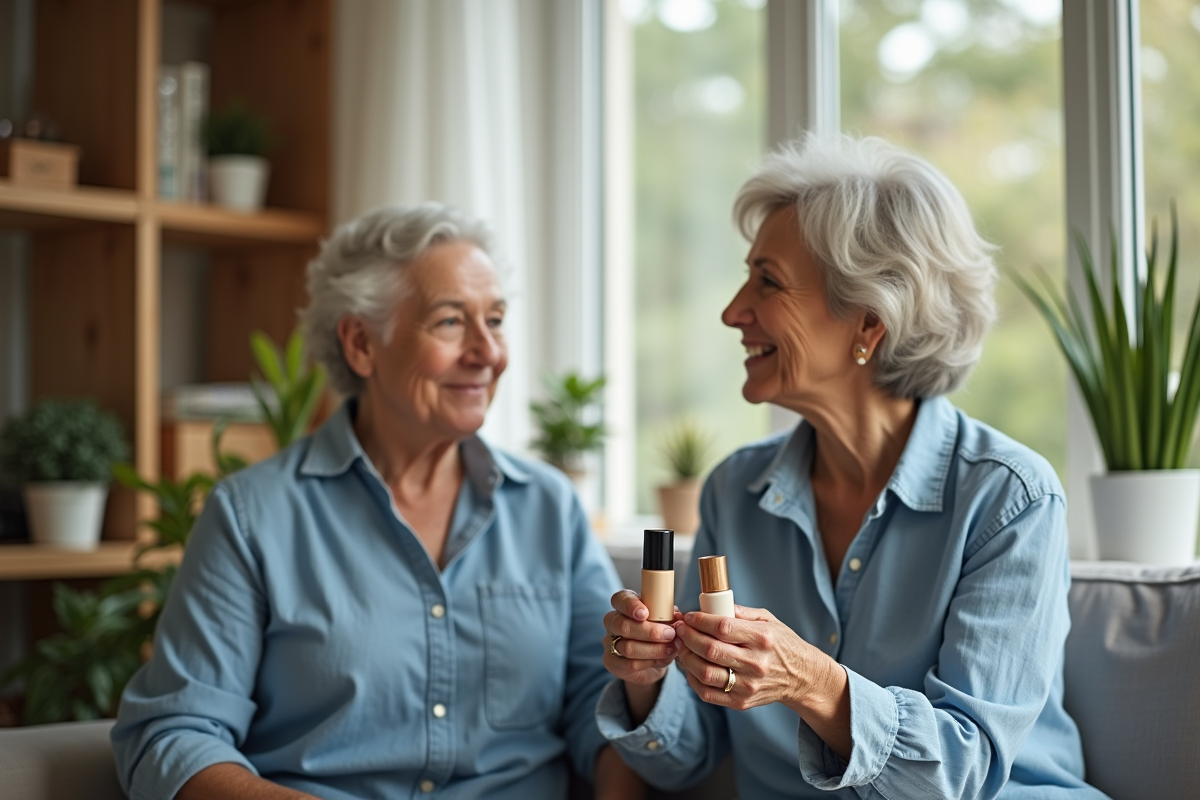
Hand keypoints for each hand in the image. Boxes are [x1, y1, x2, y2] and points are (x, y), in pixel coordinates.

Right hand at [602, 590, 678, 685]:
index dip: (631, 605)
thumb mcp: (665, 621)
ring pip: (628, 647)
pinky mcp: (612, 662)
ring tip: (671, 648)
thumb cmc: (658, 633)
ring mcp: (610, 643)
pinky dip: (650, 662)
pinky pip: (630, 664)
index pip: (620, 599)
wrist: (651, 661)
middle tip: (670, 634)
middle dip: (649, 631)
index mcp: (624, 605)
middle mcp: (612, 622)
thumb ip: (670, 617)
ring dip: (654, 649)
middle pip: (622, 625)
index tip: (645, 613)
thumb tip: (677, 617)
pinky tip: (663, 659)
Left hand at [672, 605, 823, 711]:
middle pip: (710, 650)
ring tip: (683, 647)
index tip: (689, 616)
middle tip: (680, 630)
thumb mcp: (768, 620)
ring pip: (706, 673)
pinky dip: (693, 680)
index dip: (700, 620)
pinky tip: (691, 668)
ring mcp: (749, 685)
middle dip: (688, 637)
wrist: (801, 677)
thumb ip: (740, 612)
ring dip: (687, 658)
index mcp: (762, 638)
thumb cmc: (781, 644)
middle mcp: (756, 663)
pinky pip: (708, 693)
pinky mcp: (742, 702)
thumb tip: (711, 606)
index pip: (722, 627)